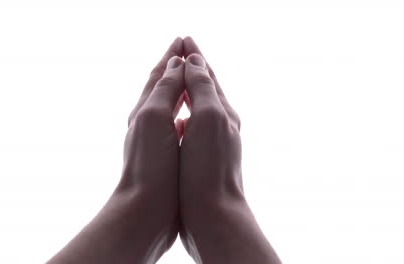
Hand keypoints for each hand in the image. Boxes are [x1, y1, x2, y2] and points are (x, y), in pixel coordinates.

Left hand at [47, 38, 184, 263]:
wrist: (146, 210)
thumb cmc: (151, 164)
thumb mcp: (154, 117)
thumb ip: (165, 89)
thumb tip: (177, 62)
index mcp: (144, 110)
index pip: (159, 75)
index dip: (171, 56)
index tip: (182, 39)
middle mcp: (149, 123)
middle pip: (163, 88)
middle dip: (175, 69)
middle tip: (187, 53)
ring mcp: (158, 141)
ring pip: (170, 108)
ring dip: (180, 91)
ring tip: (190, 80)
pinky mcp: (169, 158)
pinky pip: (178, 128)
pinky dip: (185, 116)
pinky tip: (191, 120)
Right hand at [179, 37, 280, 263]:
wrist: (212, 214)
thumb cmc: (209, 167)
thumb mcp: (209, 117)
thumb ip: (203, 87)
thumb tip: (195, 60)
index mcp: (223, 111)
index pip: (208, 74)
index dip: (195, 55)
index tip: (184, 38)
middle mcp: (220, 125)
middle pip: (207, 88)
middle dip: (195, 68)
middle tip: (184, 49)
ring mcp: (211, 143)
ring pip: (200, 107)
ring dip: (191, 89)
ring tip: (182, 78)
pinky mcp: (201, 159)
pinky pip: (193, 127)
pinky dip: (186, 115)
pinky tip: (180, 120)